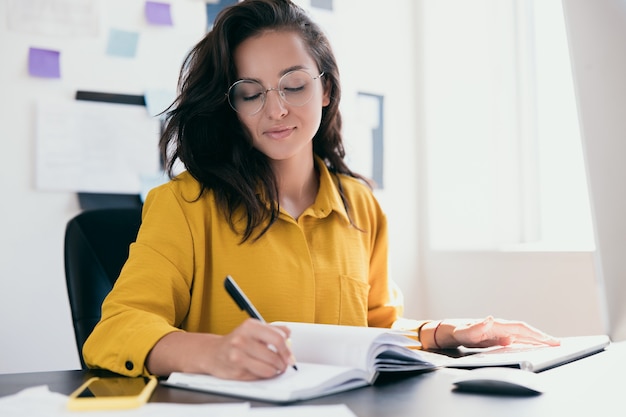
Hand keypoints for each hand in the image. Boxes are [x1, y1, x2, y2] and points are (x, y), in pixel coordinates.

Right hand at [146, 318, 294, 379]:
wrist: (213, 352)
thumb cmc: (237, 341)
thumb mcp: (254, 329)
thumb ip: (273, 330)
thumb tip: (289, 334)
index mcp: (250, 325)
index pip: (278, 337)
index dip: (287, 350)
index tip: (290, 356)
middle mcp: (242, 338)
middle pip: (274, 355)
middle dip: (282, 363)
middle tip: (284, 365)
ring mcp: (237, 354)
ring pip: (268, 368)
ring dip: (275, 370)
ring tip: (274, 368)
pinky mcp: (235, 369)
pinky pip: (259, 376)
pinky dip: (264, 375)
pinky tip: (261, 370)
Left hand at [450, 316, 559, 347]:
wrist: (452, 332)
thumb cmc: (458, 332)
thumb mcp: (465, 332)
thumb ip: (477, 327)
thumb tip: (490, 319)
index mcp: (497, 326)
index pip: (521, 329)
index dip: (536, 334)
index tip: (549, 340)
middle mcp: (501, 328)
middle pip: (526, 332)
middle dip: (542, 338)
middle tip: (559, 344)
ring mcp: (501, 333)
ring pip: (523, 336)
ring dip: (537, 341)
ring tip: (552, 345)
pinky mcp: (499, 339)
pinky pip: (518, 341)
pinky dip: (528, 343)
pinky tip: (535, 348)